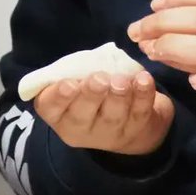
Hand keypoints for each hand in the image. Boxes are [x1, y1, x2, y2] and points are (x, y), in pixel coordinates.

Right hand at [35, 70, 173, 155]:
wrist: (124, 119)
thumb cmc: (90, 92)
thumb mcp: (76, 82)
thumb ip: (75, 72)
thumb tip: (88, 60)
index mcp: (58, 113)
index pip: (51, 106)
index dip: (59, 96)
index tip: (69, 84)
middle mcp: (80, 127)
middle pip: (82, 115)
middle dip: (91, 94)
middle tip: (100, 78)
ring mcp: (109, 134)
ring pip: (112, 116)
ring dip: (118, 96)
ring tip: (122, 80)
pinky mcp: (135, 131)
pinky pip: (139, 113)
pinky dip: (143, 95)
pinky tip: (144, 80)